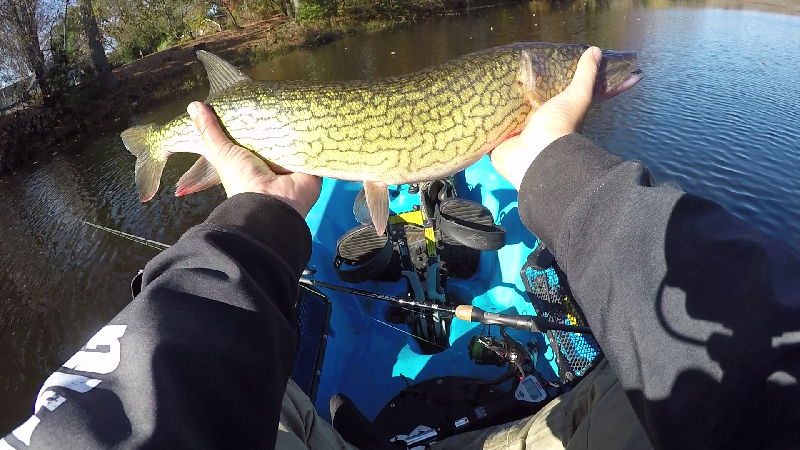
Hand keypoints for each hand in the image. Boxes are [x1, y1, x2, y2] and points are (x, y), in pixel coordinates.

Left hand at [187, 101, 321, 216]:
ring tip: (300, 98)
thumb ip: (210, 131)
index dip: (254, 121)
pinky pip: (315, 146)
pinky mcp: (312, 164)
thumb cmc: (243, 179)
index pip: (255, 136)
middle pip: (277, 135)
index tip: (255, 99)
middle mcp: (274, 162)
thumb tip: (193, 104)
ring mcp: (294, 163)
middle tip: (280, 92)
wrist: (271, 203)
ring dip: (298, 125)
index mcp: (253, 160)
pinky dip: (316, 134)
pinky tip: (318, 115)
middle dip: (278, 120)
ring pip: (297, 138)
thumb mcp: (222, 153)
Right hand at [491, 46, 601, 189]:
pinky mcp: (496, 140)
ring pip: (505, 114)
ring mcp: (514, 134)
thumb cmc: (559, 125)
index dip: (540, 84)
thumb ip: (586, 75)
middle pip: (523, 105)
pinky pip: (489, 126)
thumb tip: (595, 50)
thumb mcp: (577, 96)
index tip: (531, 66)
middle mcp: (533, 125)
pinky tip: (474, 101)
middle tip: (503, 70)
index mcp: (552, 115)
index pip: (545, 95)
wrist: (536, 155)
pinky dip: (483, 117)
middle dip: (515, 92)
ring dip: (498, 104)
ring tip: (486, 80)